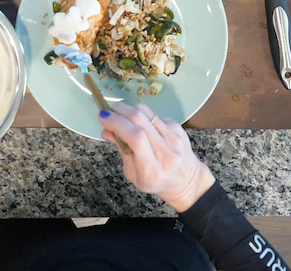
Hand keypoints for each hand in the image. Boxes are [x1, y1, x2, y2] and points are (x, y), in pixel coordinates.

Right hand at [99, 102, 214, 211]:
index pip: (136, 138)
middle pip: (141, 121)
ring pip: (148, 114)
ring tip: (120, 113)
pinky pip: (155, 115)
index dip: (117, 123)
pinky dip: (143, 116)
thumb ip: (122, 151)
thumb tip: (106, 130)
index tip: (103, 116)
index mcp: (152, 170)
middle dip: (120, 111)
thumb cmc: (156, 181)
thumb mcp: (133, 175)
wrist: (186, 180)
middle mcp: (166, 152)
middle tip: (109, 111)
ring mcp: (175, 138)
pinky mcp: (178, 128)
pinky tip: (140, 124)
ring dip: (130, 109)